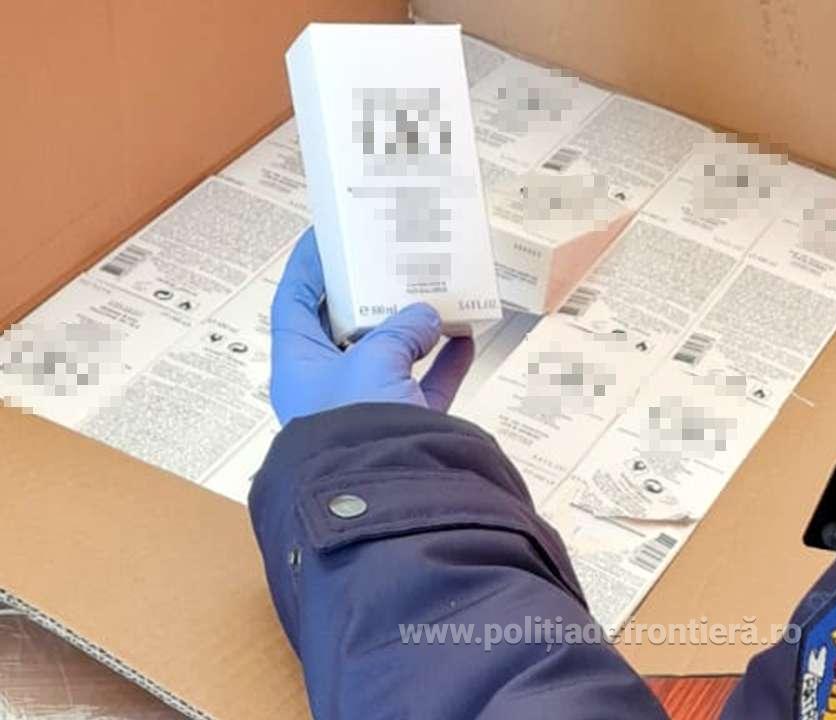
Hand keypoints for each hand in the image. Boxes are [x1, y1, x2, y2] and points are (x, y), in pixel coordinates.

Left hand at [269, 229, 474, 425]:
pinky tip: (466, 336)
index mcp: (299, 367)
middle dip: (369, 295)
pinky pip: (425, 385)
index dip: (307, 268)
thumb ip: (400, 329)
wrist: (390, 494)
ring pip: (391, 355)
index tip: (328, 236)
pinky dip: (445, 361)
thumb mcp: (374, 360)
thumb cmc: (359, 421)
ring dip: (414, 326)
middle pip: (345, 328)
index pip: (293, 304)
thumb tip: (426, 316)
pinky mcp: (405, 425)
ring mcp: (368, 406)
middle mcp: (329, 386)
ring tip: (434, 292)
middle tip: (390, 259)